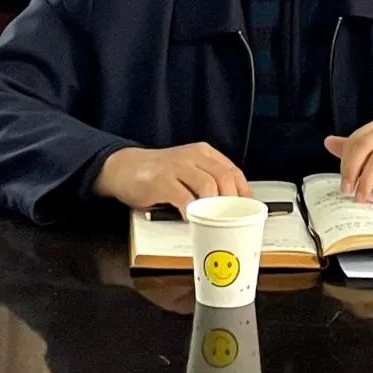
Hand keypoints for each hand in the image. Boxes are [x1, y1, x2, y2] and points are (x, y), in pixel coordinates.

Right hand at [92, 143, 249, 215]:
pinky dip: (190, 211)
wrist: (124, 167)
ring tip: (212, 219)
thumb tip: (230, 205)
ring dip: (213, 206)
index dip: (244, 191)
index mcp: (203, 153)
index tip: (248, 208)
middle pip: (224, 177)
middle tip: (231, 218)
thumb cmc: (159, 174)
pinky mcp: (161, 180)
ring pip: (208, 185)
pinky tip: (189, 218)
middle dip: (232, 201)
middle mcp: (193, 156)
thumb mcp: (187, 170)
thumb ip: (206, 180)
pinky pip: (183, 197)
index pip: (233, 170)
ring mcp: (177, 167)